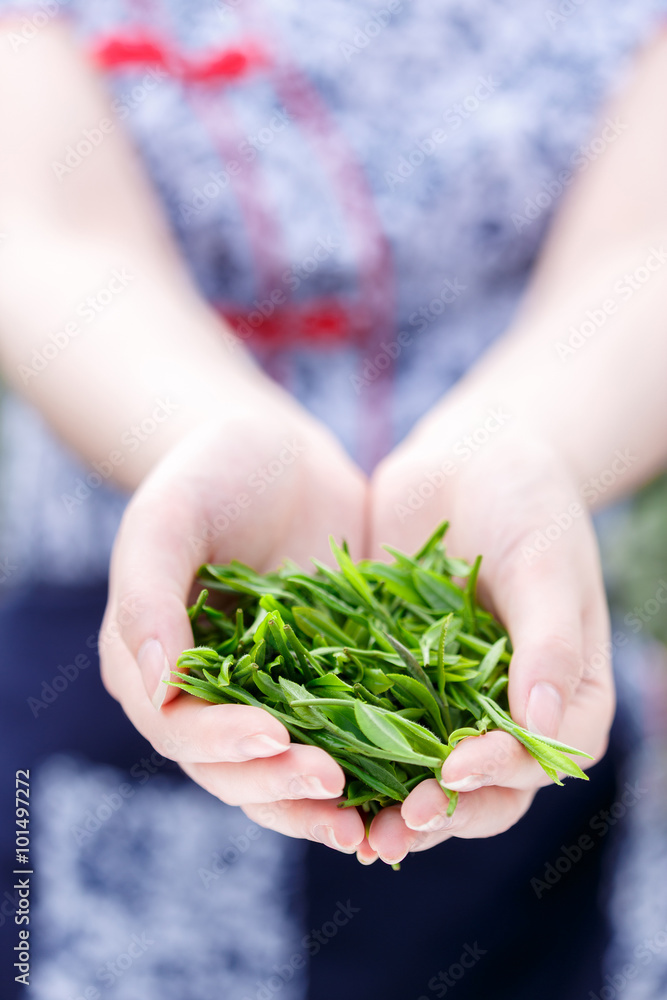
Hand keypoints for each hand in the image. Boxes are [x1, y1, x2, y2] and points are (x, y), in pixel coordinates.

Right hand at [100, 393, 367, 854]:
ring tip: (371, 823)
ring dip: (324, 800)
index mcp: (155, 667)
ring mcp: (269, 695)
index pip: (180, 725)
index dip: (222, 742)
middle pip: (235, 768)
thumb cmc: (209, 471)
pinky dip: (372, 765)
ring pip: (290, 768)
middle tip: (335, 789)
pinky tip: (409, 781)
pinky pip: (346, 735)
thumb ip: (149, 595)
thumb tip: (159, 682)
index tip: (273, 737)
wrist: (277, 453)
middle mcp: (208, 696)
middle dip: (282, 785)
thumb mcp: (169, 517)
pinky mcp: (325, 684)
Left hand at [362, 414, 613, 864]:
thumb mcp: (546, 562)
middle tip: (389, 830)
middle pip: (485, 787)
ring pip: (425, 770)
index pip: (543, 758)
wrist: (470, 459)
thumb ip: (548, 642)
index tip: (451, 770)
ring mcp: (451, 697)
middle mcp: (509, 709)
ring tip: (349, 828)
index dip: (501, 774)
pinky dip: (350, 748)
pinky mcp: (398, 675)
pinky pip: (377, 722)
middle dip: (439, 812)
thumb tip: (542, 728)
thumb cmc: (527, 501)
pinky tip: (309, 761)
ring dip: (389, 802)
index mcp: (565, 694)